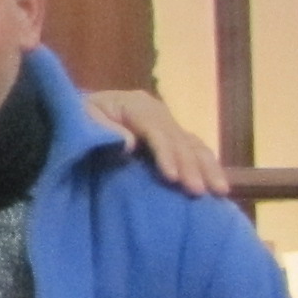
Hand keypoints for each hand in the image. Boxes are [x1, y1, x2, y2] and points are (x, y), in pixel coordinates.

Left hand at [81, 87, 227, 198]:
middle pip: (179, 139)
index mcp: (137, 104)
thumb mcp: (83, 119)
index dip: (166, 153)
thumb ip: (103, 130)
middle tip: (197, 192)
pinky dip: (208, 166)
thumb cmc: (77, 119)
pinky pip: (195, 150)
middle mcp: (157, 111)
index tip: (172, 178)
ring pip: (194, 144)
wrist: (78, 115)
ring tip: (219, 191)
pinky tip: (219, 184)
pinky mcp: (172, 136)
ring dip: (208, 168)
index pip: (156, 130)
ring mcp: (167, 123)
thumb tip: (131, 144)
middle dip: (190, 166)